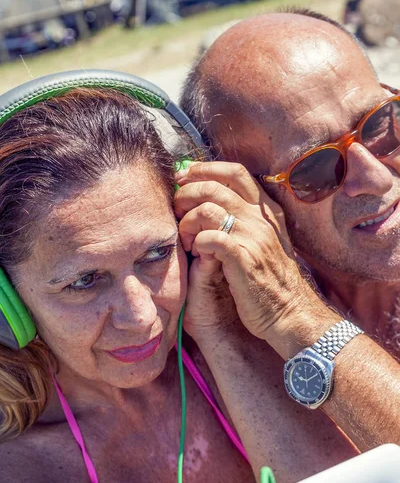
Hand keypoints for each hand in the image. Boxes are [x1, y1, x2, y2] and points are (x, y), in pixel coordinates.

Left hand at [174, 161, 308, 342]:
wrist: (289, 313)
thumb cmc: (270, 280)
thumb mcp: (266, 240)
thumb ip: (246, 218)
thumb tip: (214, 197)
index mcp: (266, 210)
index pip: (235, 172)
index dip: (206, 169)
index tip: (185, 177)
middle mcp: (261, 219)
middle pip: (215, 187)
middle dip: (187, 194)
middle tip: (177, 210)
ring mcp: (253, 237)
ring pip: (208, 209)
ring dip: (188, 222)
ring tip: (186, 239)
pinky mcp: (243, 259)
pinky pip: (211, 237)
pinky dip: (197, 242)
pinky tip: (197, 253)